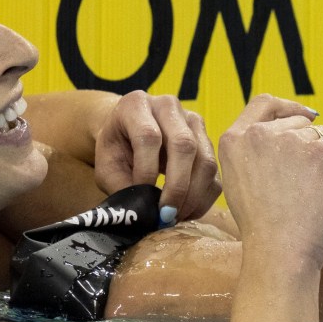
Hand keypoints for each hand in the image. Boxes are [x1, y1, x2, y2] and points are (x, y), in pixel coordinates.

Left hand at [94, 90, 221, 220]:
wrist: (127, 132)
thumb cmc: (115, 148)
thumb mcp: (107, 164)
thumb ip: (120, 185)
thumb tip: (143, 211)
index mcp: (136, 105)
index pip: (148, 136)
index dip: (146, 171)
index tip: (141, 197)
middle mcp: (168, 106)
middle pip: (183, 145)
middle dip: (177, 187)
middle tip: (165, 214)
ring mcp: (192, 120)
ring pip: (205, 160)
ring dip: (193, 196)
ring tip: (175, 216)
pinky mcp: (207, 139)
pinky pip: (215, 172)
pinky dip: (203, 197)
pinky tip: (187, 212)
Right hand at [219, 94, 322, 270]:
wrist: (278, 248)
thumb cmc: (261, 223)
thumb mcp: (237, 179)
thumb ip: (250, 151)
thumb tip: (284, 131)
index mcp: (232, 139)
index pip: (263, 103)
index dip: (286, 106)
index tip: (304, 115)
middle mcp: (258, 134)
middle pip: (296, 121)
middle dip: (305, 142)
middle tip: (304, 175)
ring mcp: (290, 140)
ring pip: (319, 132)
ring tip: (314, 185)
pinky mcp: (320, 151)